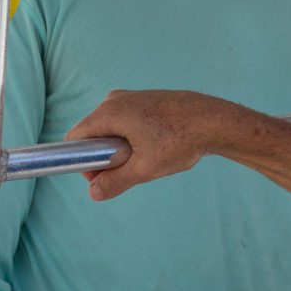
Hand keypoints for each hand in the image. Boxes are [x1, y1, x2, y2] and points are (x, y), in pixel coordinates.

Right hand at [67, 89, 240, 200]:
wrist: (214, 120)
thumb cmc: (179, 141)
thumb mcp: (144, 168)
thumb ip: (115, 181)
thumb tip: (94, 193)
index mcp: (109, 113)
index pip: (76, 139)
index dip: (82, 162)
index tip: (102, 177)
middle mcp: (115, 100)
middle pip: (92, 134)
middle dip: (103, 157)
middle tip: (130, 171)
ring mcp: (130, 97)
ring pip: (110, 129)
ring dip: (119, 149)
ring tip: (147, 158)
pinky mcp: (144, 100)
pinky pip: (124, 122)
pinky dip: (131, 138)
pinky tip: (154, 146)